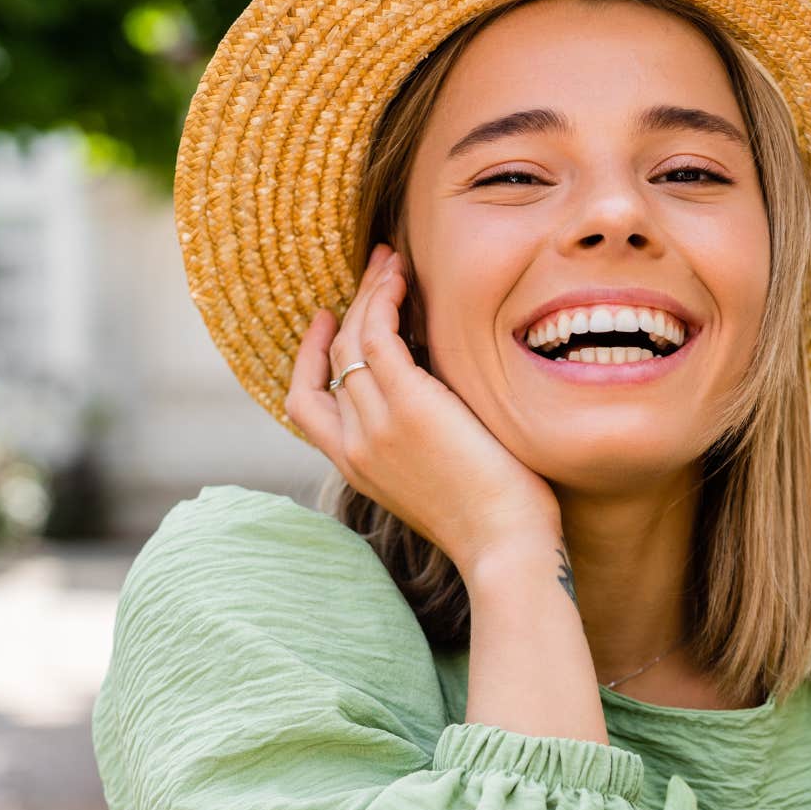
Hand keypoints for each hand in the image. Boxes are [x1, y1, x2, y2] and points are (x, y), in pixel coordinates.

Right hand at [286, 243, 561, 572]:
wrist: (505, 547)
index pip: (305, 403)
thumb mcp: (439, 482)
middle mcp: (354, 444)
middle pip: (332, 360)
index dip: (309, 356)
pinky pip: (380, 335)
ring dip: (371, 292)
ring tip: (393, 261)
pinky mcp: (408, 404)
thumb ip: (421, 444)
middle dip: (351, 306)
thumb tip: (440, 404)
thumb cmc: (493, 522)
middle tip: (378, 269)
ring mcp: (376, 423)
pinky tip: (403, 279)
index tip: (328, 320)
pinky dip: (386, 300)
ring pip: (353, 339)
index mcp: (355, 467)